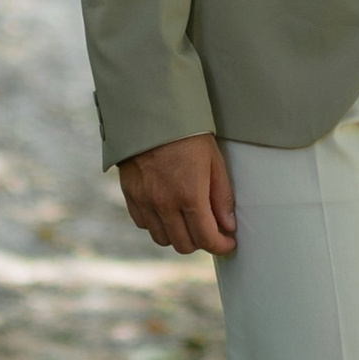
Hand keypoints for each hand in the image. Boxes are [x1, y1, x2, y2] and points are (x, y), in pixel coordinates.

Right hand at [116, 133, 237, 257]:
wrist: (151, 113)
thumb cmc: (188, 134)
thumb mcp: (214, 161)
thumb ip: (221, 197)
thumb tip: (228, 226)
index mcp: (189, 195)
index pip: (206, 238)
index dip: (221, 245)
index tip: (228, 242)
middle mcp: (164, 203)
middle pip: (183, 245)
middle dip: (201, 242)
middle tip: (210, 230)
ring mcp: (144, 201)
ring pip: (162, 239)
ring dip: (178, 236)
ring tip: (189, 221)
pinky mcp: (130, 195)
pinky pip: (143, 224)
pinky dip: (157, 224)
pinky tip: (167, 211)